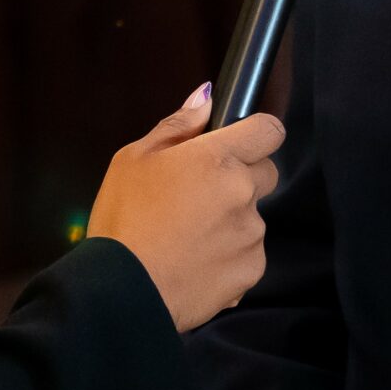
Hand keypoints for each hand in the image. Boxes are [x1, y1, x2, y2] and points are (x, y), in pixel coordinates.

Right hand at [84, 87, 281, 330]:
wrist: (121, 292)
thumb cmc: (122, 220)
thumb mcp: (133, 160)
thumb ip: (177, 125)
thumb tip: (206, 97)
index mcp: (216, 158)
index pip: (268, 130)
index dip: (257, 133)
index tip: (241, 143)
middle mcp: (242, 193)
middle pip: (265, 173)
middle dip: (242, 178)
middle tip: (199, 196)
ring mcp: (251, 234)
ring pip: (253, 217)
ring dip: (232, 222)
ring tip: (187, 237)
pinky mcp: (251, 271)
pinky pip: (249, 255)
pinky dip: (229, 257)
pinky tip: (194, 262)